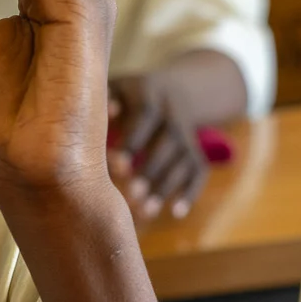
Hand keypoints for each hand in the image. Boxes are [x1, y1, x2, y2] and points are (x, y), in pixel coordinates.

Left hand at [108, 74, 209, 219]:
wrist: (175, 89)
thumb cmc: (128, 96)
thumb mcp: (118, 88)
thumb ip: (107, 99)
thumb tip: (102, 114)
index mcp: (151, 93)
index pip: (145, 116)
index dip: (133, 140)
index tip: (115, 165)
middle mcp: (173, 113)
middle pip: (167, 143)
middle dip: (151, 169)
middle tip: (132, 194)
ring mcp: (187, 133)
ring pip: (183, 161)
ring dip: (166, 187)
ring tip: (145, 212)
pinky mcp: (196, 151)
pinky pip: (198, 171)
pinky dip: (190, 192)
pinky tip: (175, 213)